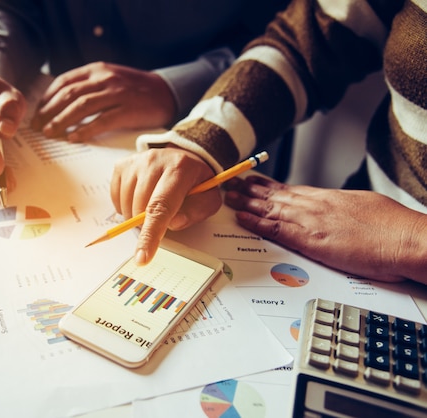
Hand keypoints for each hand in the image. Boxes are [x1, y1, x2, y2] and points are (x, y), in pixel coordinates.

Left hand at [31, 62, 175, 141]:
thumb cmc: (133, 89)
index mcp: (97, 70)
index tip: (37, 113)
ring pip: (82, 106)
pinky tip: (73, 138)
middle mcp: (105, 78)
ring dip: (62, 120)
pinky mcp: (128, 110)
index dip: (47, 99)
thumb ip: (87, 85)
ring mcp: (117, 93)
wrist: (166, 92)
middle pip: (69, 94)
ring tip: (50, 133)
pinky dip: (85, 129)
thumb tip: (59, 103)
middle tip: (37, 127)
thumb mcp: (109, 78)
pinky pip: (102, 121)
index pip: (64, 82)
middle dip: (49, 112)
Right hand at [111, 146, 221, 264]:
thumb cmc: (195, 183)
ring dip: (136, 216)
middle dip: (146, 225)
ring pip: (126, 204)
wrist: (184, 157)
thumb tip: (173, 223)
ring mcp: (136, 161)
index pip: (161, 206)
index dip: (150, 235)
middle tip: (161, 220)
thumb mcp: (208, 199)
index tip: (142, 258)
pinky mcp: (122, 165)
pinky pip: (116, 198)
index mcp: (180, 169)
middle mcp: (155, 160)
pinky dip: (126, 207)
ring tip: (152, 207)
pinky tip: (140, 199)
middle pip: (140, 208)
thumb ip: (196, 213)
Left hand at [224, 175, 426, 282]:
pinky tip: (240, 216)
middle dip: (251, 190)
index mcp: (329, 199)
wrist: (406, 240)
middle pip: (275, 196)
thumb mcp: (364, 209)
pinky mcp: (309, 239)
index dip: (270, 187)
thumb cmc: (393, 228)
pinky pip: (274, 229)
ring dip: (246, 202)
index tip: (255, 181)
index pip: (292, 191)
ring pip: (269, 208)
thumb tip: (336, 214)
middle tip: (231, 183)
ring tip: (228, 195)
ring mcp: (310, 220)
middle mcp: (316, 205)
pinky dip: (255, 222)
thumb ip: (343, 211)